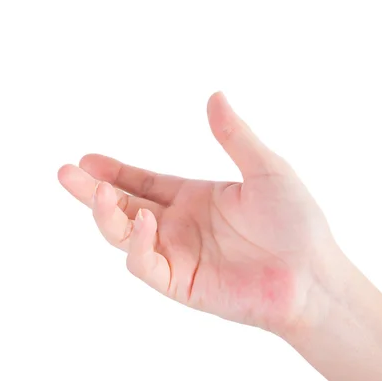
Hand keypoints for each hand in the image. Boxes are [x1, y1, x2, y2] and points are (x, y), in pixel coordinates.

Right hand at [58, 92, 341, 335]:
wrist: (314, 277)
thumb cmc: (296, 223)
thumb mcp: (266, 170)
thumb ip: (235, 137)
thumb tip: (215, 96)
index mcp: (193, 198)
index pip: (143, 183)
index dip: (115, 172)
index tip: (88, 158)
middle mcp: (179, 226)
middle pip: (123, 208)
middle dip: (93, 192)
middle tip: (66, 174)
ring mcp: (177, 255)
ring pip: (125, 236)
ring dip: (107, 216)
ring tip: (99, 193)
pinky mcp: (181, 283)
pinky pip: (146, 265)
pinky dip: (137, 246)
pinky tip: (143, 224)